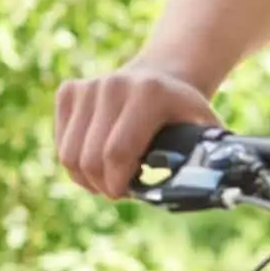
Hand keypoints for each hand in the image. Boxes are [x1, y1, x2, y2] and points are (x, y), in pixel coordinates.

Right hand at [55, 62, 221, 199]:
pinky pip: (60, 143)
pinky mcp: (69, 90)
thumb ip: (209, 158)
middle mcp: (114, 86)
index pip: (118, 152)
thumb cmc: (184, 113)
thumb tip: (208, 190)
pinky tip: (96, 159)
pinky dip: (74, 161)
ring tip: (108, 179)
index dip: (118, 183)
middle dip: (103, 185)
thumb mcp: (204, 130)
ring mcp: (88, 86)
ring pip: (68, 154)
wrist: (163, 76)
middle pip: (90, 158)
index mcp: (150, 94)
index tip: (127, 194)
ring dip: (85, 178)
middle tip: (119, 190)